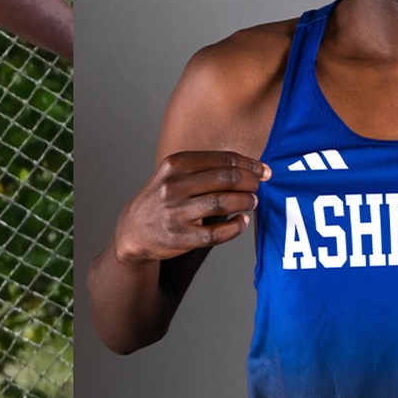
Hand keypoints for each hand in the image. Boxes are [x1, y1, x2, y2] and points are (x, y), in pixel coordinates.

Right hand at [111, 151, 270, 262]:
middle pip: (226, 179)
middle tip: (258, 187)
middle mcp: (173, 186)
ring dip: (245, 202)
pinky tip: (242, 222)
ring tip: (252, 202)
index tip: (264, 170)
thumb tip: (251, 168)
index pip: (222, 160)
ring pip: (223, 203)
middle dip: (250, 182)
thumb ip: (205, 169)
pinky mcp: (180, 237)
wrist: (133, 231)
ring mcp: (175, 213)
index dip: (249, 164)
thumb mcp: (173, 174)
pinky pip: (217, 233)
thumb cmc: (162, 200)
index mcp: (174, 165)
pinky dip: (236, 227)